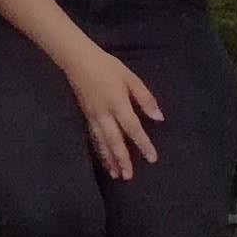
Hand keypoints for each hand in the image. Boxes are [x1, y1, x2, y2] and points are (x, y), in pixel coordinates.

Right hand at [67, 48, 164, 180]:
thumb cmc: (107, 67)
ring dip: (109, 159)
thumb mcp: (131, 78)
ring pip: (102, 142)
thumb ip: (145, 98)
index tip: (152, 159)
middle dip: (122, 159)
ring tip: (116, 174)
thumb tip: (158, 118)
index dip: (143, 144)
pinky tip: (103, 158)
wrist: (77, 59)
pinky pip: (93, 137)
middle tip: (128, 176)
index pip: (133, 128)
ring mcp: (93, 116)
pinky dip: (99, 150)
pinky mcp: (85, 115)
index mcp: (118, 103)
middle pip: (114, 141)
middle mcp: (104, 114)